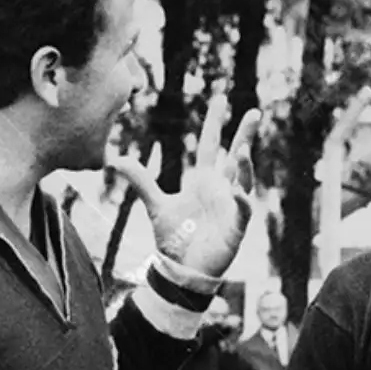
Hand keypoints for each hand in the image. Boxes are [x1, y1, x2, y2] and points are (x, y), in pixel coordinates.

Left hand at [109, 94, 260, 277]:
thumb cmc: (174, 238)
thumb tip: (116, 159)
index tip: (221, 99)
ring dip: (245, 165)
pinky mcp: (236, 227)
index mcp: (203, 180)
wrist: (181, 269)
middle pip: (236, 155)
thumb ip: (141, 180)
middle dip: (245, 134)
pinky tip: (239, 191)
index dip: (215, 122)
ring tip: (243, 149)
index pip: (212, 145)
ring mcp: (231, 206)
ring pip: (242, 180)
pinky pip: (243, 210)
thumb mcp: (155, 204)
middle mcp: (221, 189)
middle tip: (255, 112)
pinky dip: (242, 200)